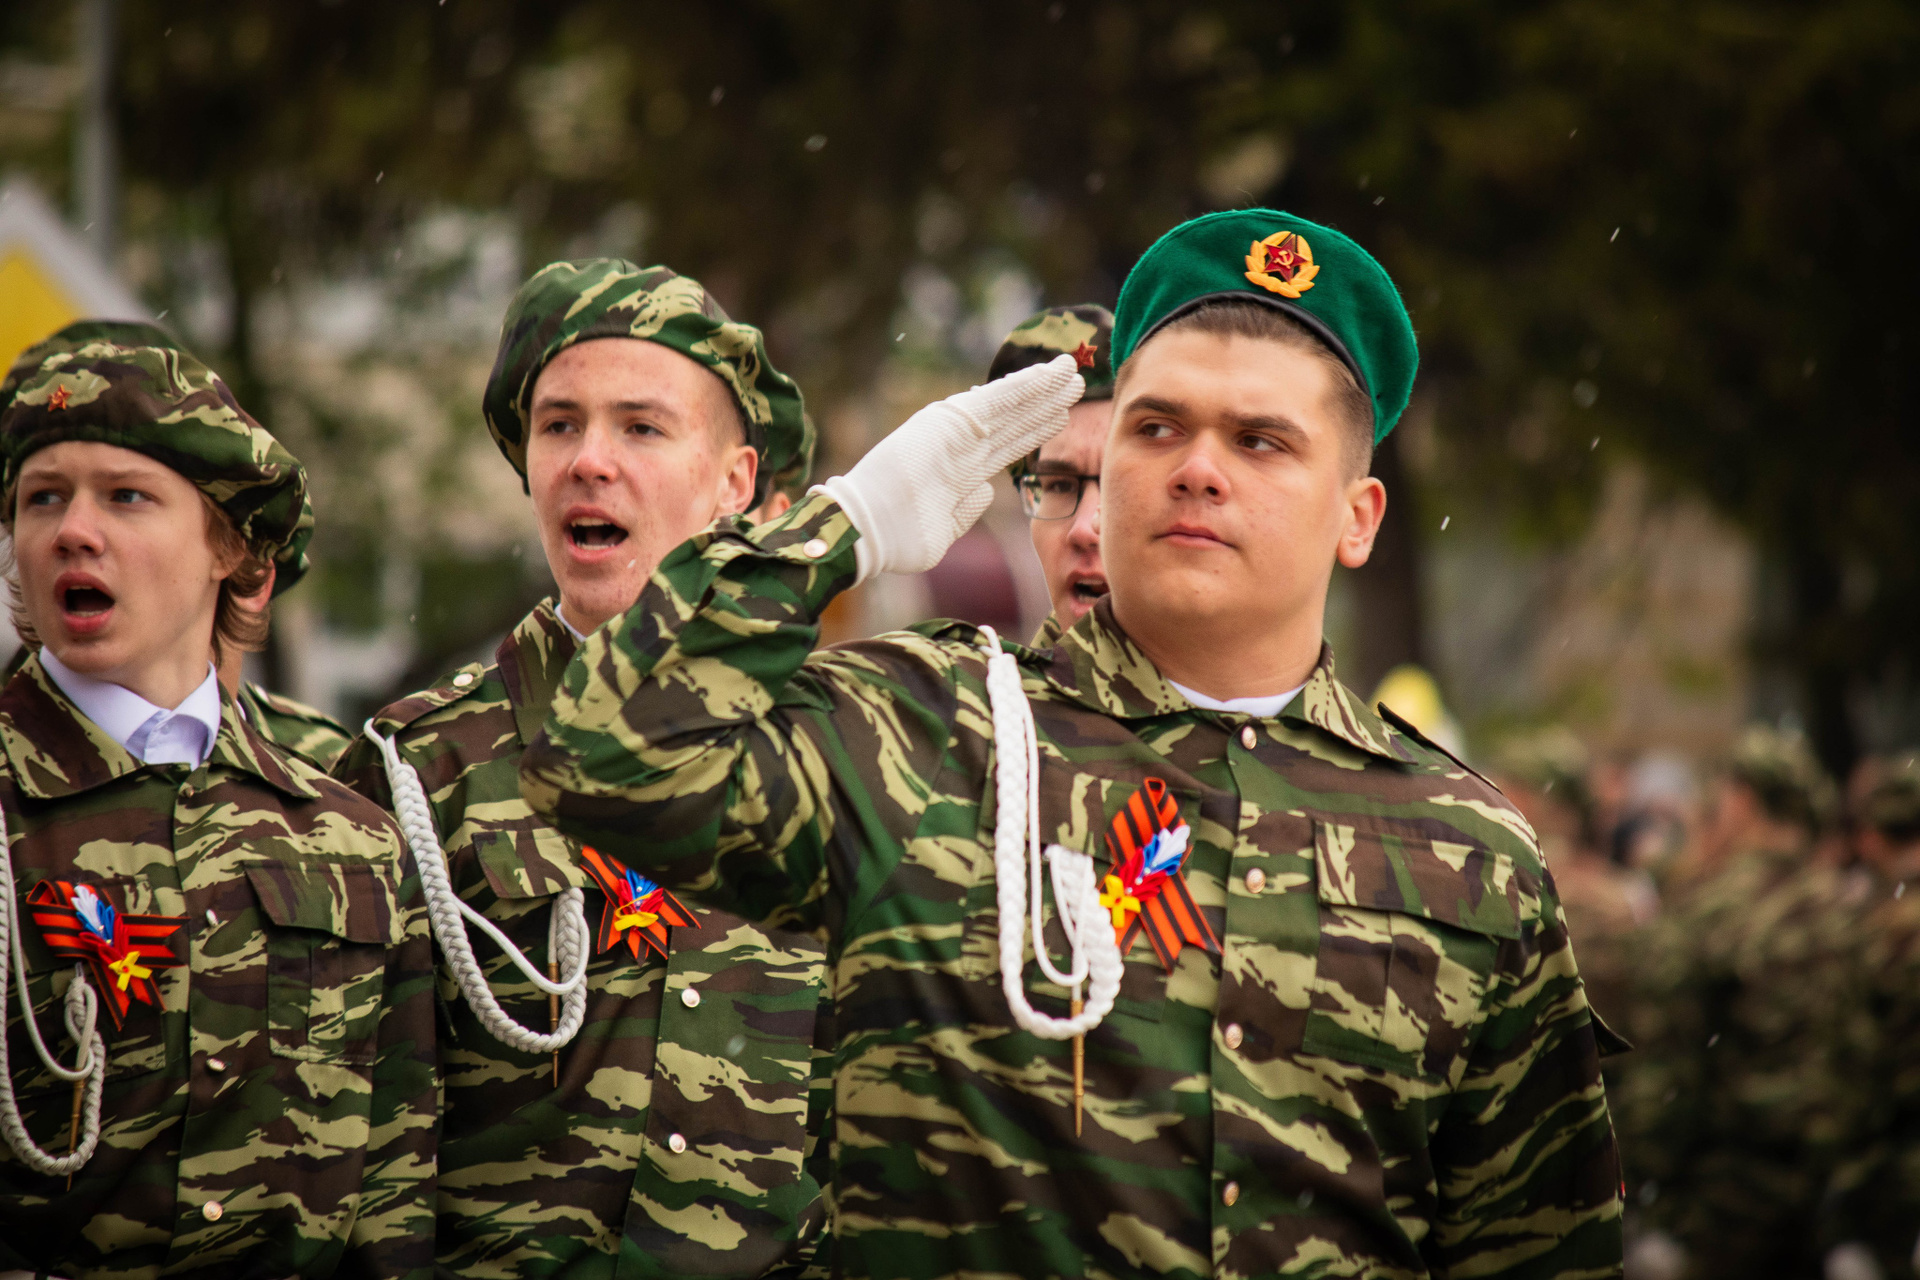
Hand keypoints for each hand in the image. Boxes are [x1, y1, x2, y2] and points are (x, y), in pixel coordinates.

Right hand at [819, 355, 1082, 581]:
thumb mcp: (943, 526)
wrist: (868, 529)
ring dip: (1043, 388)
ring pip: (1012, 406)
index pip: (1008, 443)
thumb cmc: (896, 536)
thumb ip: (966, 508)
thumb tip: (985, 490)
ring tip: (1071, 371)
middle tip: (1076, 383)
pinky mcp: (953, 421)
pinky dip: (1025, 385)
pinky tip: (1049, 373)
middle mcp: (962, 446)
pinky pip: (998, 399)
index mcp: (961, 469)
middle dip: (1046, 403)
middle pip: (1015, 421)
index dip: (1036, 428)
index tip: (1062, 416)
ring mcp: (957, 431)